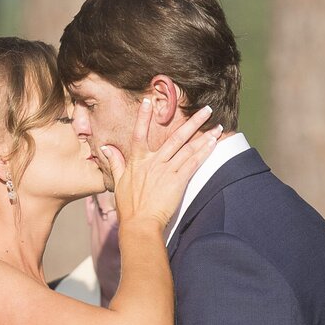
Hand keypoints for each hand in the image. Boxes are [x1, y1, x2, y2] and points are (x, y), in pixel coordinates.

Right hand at [104, 99, 220, 230]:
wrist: (139, 224)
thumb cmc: (128, 207)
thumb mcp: (118, 182)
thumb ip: (115, 162)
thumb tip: (106, 148)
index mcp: (137, 161)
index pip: (139, 133)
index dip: (144, 117)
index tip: (150, 101)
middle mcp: (153, 162)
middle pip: (175, 137)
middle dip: (192, 121)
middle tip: (206, 109)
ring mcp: (166, 170)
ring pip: (188, 148)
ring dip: (204, 136)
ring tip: (217, 125)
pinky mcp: (177, 181)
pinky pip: (193, 163)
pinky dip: (204, 152)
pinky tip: (213, 143)